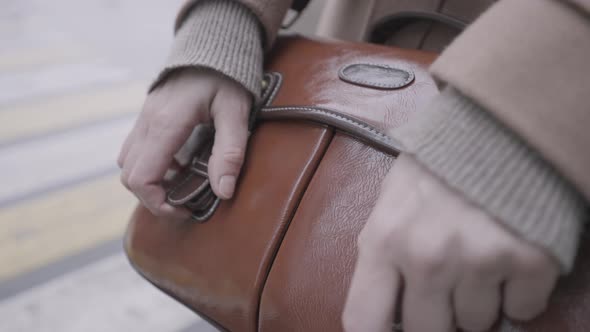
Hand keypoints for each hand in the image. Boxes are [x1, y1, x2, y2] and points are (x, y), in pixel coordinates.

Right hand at [118, 68, 251, 217]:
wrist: (211, 47)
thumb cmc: (226, 78)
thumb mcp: (236, 113)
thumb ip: (230, 152)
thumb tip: (223, 192)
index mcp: (166, 125)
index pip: (142, 178)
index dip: (158, 204)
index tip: (185, 210)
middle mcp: (147, 124)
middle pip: (130, 177)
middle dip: (154, 198)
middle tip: (185, 204)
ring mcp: (143, 119)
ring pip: (128, 164)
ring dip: (150, 182)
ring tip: (182, 186)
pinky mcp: (147, 118)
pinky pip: (135, 150)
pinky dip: (151, 166)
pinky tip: (179, 165)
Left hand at [342, 154, 559, 331]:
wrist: (500, 125)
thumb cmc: (439, 163)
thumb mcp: (391, 199)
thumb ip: (383, 252)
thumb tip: (386, 307)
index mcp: (384, 239)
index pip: (363, 321)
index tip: (393, 331)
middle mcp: (427, 257)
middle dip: (437, 316)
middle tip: (446, 286)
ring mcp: (478, 261)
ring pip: (477, 324)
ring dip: (479, 299)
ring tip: (479, 255)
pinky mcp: (529, 260)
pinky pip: (522, 310)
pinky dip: (518, 292)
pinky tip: (510, 257)